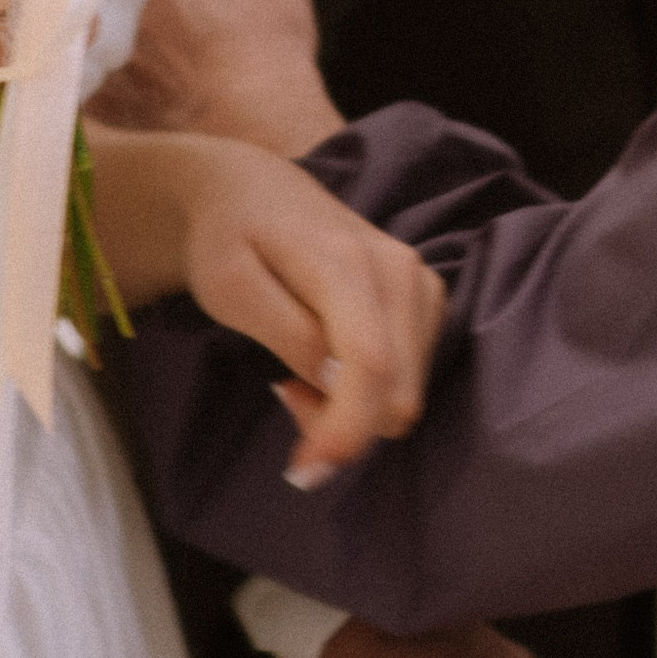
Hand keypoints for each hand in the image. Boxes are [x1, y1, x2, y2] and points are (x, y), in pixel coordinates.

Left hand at [137, 133, 446, 482]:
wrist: (253, 188)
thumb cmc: (229, 236)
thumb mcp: (231, 287)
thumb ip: (288, 333)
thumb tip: (338, 381)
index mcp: (348, 263)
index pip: (371, 366)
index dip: (345, 431)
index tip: (305, 470)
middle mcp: (402, 272)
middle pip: (397, 394)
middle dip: (339, 421)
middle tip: (283, 393)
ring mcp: (422, 283)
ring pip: (406, 393)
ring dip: (353, 407)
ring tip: (299, 370)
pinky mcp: (427, 297)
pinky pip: (410, 376)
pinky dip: (369, 389)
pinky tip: (328, 360)